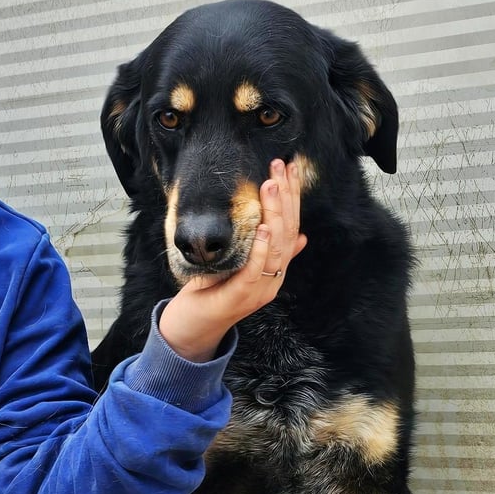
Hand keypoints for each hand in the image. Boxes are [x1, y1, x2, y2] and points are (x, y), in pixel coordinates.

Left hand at [159, 159, 307, 361]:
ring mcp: (261, 288)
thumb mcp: (242, 266)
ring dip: (275, 214)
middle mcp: (275, 278)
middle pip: (289, 232)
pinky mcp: (243, 296)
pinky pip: (256, 270)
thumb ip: (267, 252)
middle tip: (279, 167)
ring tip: (271, 186)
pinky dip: (262, 248)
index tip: (289, 168)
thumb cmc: (215, 293)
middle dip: (286, 196)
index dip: (293, 197)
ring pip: (277, 247)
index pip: (292, 226)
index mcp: (277, 269)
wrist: (194, 327)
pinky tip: (264, 228)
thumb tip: (300, 236)